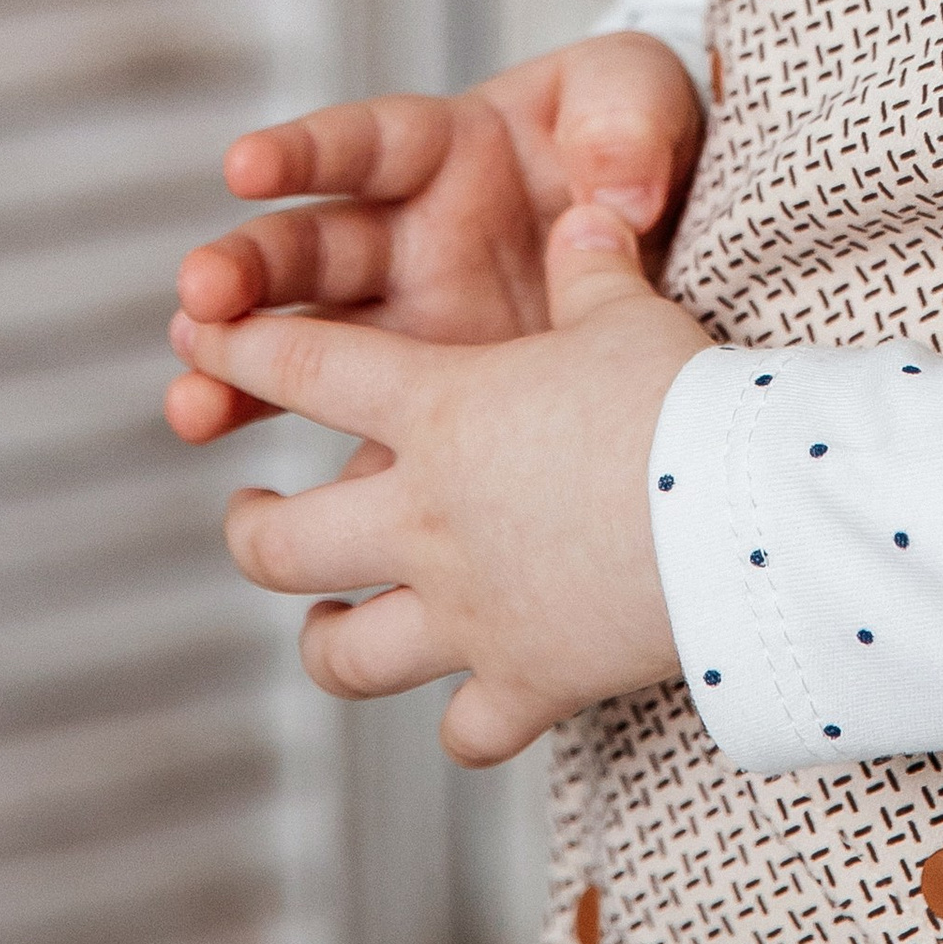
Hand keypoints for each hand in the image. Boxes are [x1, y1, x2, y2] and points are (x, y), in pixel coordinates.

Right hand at [165, 34, 703, 444]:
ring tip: (192, 404)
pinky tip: (278, 509)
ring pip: (307, 353)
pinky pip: (368, 446)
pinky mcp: (436, 413)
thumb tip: (617, 194)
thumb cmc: (645, 147)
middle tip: (199, 296)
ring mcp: (413, 333)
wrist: (689, 242)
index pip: (364, 145)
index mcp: (444, 154)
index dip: (304, 151)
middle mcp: (407, 242)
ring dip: (242, 375)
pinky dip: (327, 479)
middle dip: (246, 269)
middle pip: (309, 251)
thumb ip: (627, 122)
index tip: (244, 166)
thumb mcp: (642, 99)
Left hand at [179, 204, 711, 765]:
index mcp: (438, 410)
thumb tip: (587, 214)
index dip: (240, 347)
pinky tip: (468, 705)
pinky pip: (466, 729)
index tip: (199, 339)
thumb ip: (593, 266)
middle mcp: (426, 519)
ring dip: (324, 639)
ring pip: (344, 654)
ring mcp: (466, 612)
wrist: (743, 515)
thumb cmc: (681, 396)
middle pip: (281, 544)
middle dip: (249, 529)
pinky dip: (463, 720)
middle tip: (250, 512)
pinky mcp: (526, 682)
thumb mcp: (630, 311)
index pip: (304, 368)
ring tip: (325, 622)